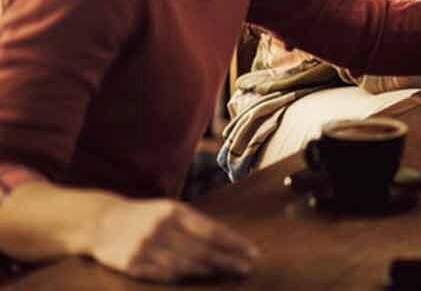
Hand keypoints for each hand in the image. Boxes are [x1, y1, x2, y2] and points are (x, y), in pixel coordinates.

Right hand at [87, 197, 258, 281]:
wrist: (101, 222)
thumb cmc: (144, 216)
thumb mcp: (169, 210)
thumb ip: (195, 222)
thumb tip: (227, 238)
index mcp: (174, 212)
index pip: (211, 230)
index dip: (234, 243)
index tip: (252, 251)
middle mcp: (161, 229)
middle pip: (203, 249)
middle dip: (228, 259)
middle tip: (247, 267)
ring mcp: (146, 247)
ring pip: (186, 264)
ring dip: (210, 270)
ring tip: (229, 272)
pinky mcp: (133, 264)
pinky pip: (164, 274)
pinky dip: (184, 276)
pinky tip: (200, 277)